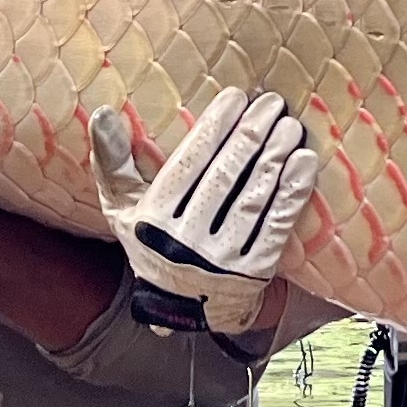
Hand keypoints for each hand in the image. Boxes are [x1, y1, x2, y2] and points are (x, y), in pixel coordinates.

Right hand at [90, 86, 319, 335]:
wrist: (181, 309)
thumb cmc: (153, 242)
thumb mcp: (123, 209)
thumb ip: (112, 163)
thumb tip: (102, 114)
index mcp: (152, 220)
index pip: (188, 164)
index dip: (214, 128)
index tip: (236, 98)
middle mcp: (184, 241)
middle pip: (223, 177)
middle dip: (250, 135)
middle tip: (272, 104)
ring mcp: (221, 259)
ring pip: (252, 199)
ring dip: (275, 159)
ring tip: (290, 126)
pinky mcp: (252, 273)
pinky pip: (275, 226)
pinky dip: (292, 193)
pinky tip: (304, 164)